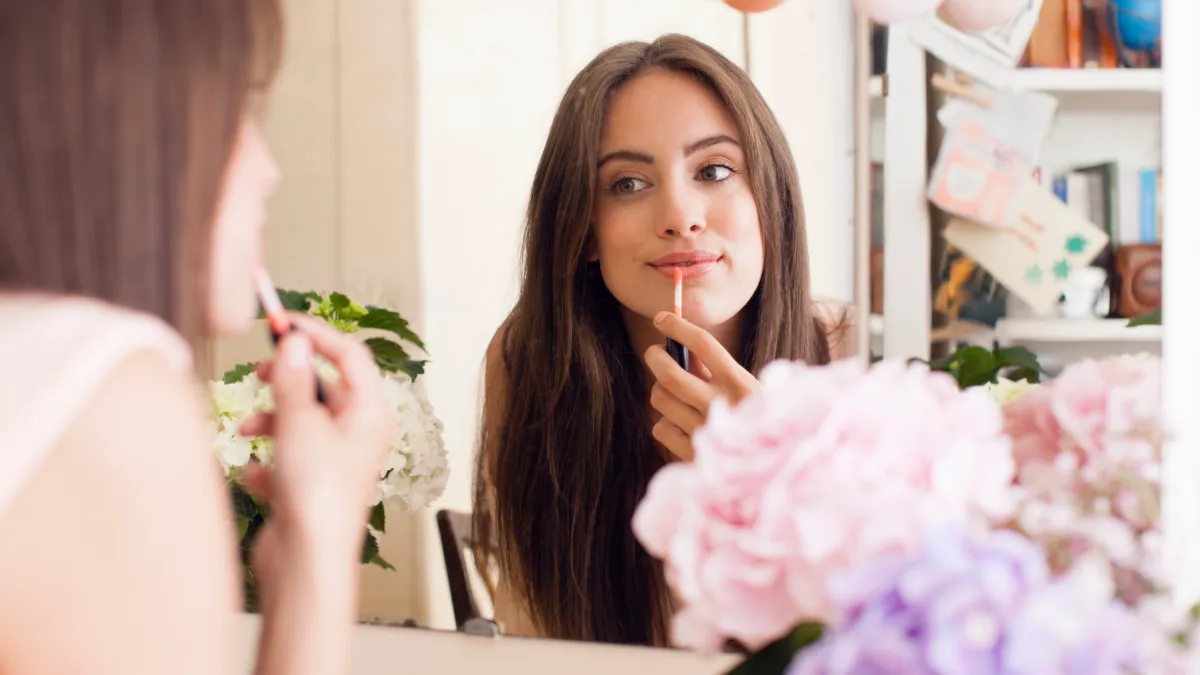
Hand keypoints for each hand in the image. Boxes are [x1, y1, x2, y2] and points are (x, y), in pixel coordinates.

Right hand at [238, 312, 393, 558]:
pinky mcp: (313, 486)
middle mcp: (359, 436)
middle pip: (325, 387)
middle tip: (259, 369)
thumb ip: (294, 379)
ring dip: (271, 417)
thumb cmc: (316, 494)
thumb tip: (295, 342)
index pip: (351, 356)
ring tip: (247, 428)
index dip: (317, 334)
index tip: (283, 323)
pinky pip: (287, 456)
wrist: (306, 560)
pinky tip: (255, 474)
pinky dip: (268, 458)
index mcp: (371, 415)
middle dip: (289, 378)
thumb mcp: (300, 423)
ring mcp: (337, 462)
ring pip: (302, 420)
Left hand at [644, 311, 758, 460]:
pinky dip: (665, 423)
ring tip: (675, 396)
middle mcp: (721, 406)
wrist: (775, 470)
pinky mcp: (692, 455)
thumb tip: (682, 347)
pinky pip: (661, 428)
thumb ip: (719, 372)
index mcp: (741, 384)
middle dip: (655, 357)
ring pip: (661, 399)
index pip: (704, 344)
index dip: (678, 327)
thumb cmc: (758, 422)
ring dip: (661, 392)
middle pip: (670, 374)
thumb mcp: (748, 391)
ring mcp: (705, 432)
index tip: (662, 318)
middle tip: (654, 353)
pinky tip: (681, 426)